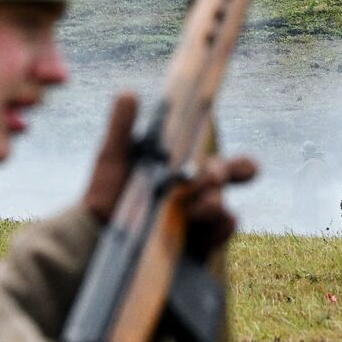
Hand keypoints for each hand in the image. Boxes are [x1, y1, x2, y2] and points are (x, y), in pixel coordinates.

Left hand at [84, 92, 258, 254]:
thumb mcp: (113, 158)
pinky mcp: (192, 249)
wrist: (91, 233)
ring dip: (215, 203)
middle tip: (211, 176)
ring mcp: (196, 222)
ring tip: (199, 205)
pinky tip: (214, 223)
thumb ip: (122, 127)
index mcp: (185, 172)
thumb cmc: (107, 193)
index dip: (241, 167)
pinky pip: (216, 240)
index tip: (250, 169)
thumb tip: (128, 93)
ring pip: (221, 209)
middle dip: (223, 174)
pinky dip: (220, 231)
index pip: (221, 167)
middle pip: (223, 182)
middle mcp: (196, 196)